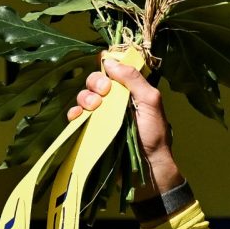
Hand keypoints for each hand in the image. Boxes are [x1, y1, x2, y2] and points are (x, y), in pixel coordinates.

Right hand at [70, 58, 180, 195]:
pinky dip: (74, 113)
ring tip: (94, 108)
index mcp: (129, 91)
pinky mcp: (92, 131)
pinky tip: (78, 116)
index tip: (109, 79)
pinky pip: (76, 116)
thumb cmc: (154, 135)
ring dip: (85, 98)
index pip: (111, 71)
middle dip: (95, 83)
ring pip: (84, 97)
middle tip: (103, 94)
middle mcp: (114, 101)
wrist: (147, 168)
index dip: (106, 70)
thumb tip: (110, 60)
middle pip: (95, 82)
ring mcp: (102, 116)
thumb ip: (134, 80)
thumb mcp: (151, 102)